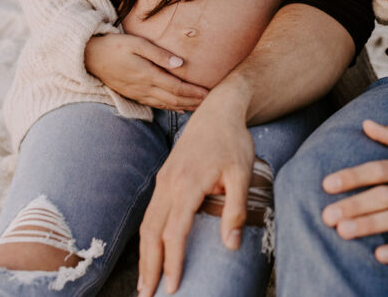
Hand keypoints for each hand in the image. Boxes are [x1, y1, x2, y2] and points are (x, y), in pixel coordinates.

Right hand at [85, 33, 207, 109]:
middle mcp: (144, 88)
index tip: (209, 93)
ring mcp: (138, 94)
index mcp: (147, 76)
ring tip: (200, 107)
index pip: (177, 88)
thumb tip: (180, 63)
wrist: (89, 57)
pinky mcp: (133, 95)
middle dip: (193, 102)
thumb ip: (159, 54)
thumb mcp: (137, 44)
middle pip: (174, 100)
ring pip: (166, 104)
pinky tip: (179, 108)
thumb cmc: (114, 45)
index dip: (194, 92)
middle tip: (211, 103)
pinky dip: (170, 107)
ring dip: (184, 107)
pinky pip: (155, 105)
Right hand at [137, 91, 254, 296]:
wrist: (218, 110)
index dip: (173, 262)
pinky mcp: (164, 178)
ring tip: (145, 281)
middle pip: (152, 232)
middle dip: (149, 266)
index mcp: (187, 184)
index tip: (173, 286)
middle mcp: (169, 183)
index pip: (175, 232)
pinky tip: (152, 251)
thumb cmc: (233, 140)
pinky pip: (151, 213)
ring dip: (145, 254)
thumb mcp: (242, 173)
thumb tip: (230, 246)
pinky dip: (148, 237)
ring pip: (147, 224)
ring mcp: (163, 180)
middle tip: (148, 293)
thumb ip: (235, 209)